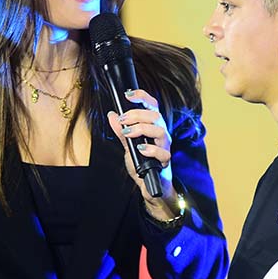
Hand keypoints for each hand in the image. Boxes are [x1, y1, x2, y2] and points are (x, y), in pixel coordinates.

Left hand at [105, 89, 173, 214]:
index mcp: (153, 126)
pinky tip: (140, 149)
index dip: (142, 97)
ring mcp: (165, 147)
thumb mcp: (128, 146)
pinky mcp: (165, 161)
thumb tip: (112, 115)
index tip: (128, 94)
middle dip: (137, 114)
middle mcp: (161, 134)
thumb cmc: (143, 163)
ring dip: (142, 129)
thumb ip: (121, 131)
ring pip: (160, 131)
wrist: (150, 184)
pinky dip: (150, 149)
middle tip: (122, 119)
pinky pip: (162, 152)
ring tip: (128, 133)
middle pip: (155, 116)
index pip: (152, 106)